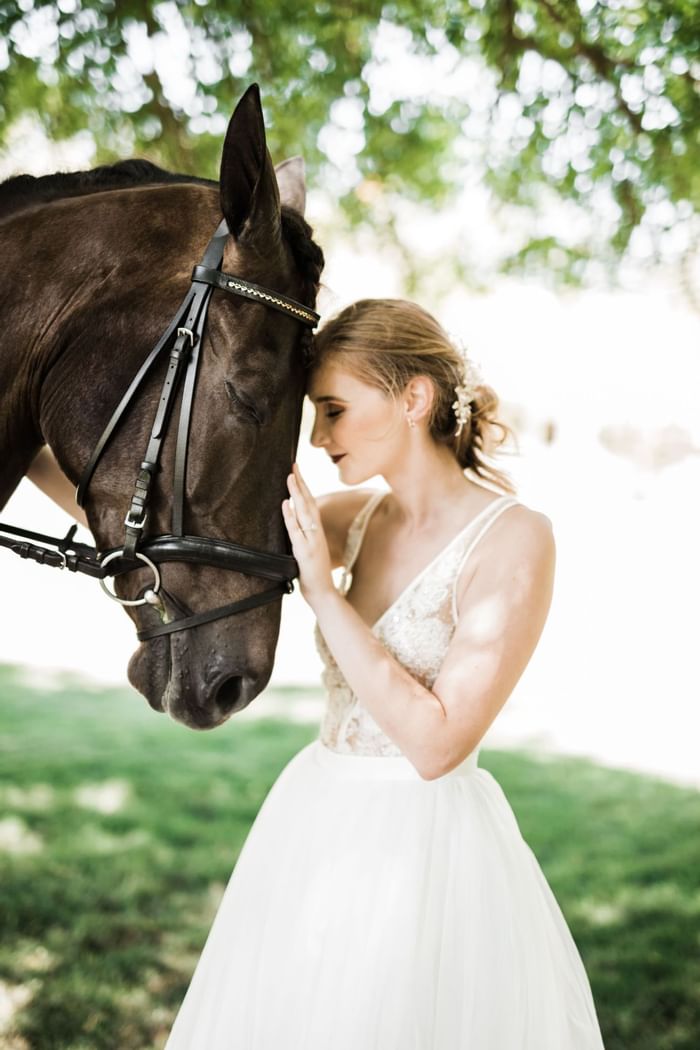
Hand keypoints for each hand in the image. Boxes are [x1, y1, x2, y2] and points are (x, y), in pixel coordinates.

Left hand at [281, 463, 333, 605]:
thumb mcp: (309, 549)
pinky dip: (290, 517)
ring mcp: (311, 542)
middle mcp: (316, 533)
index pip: (311, 504)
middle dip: (301, 483)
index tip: (296, 471)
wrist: (324, 593)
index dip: (304, 487)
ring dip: (297, 494)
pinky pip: (296, 531)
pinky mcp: (305, 552)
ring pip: (304, 513)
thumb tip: (292, 518)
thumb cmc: (314, 574)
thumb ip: (303, 535)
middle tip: (294, 465)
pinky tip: (285, 505)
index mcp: (316, 531)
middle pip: (309, 502)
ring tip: (290, 477)